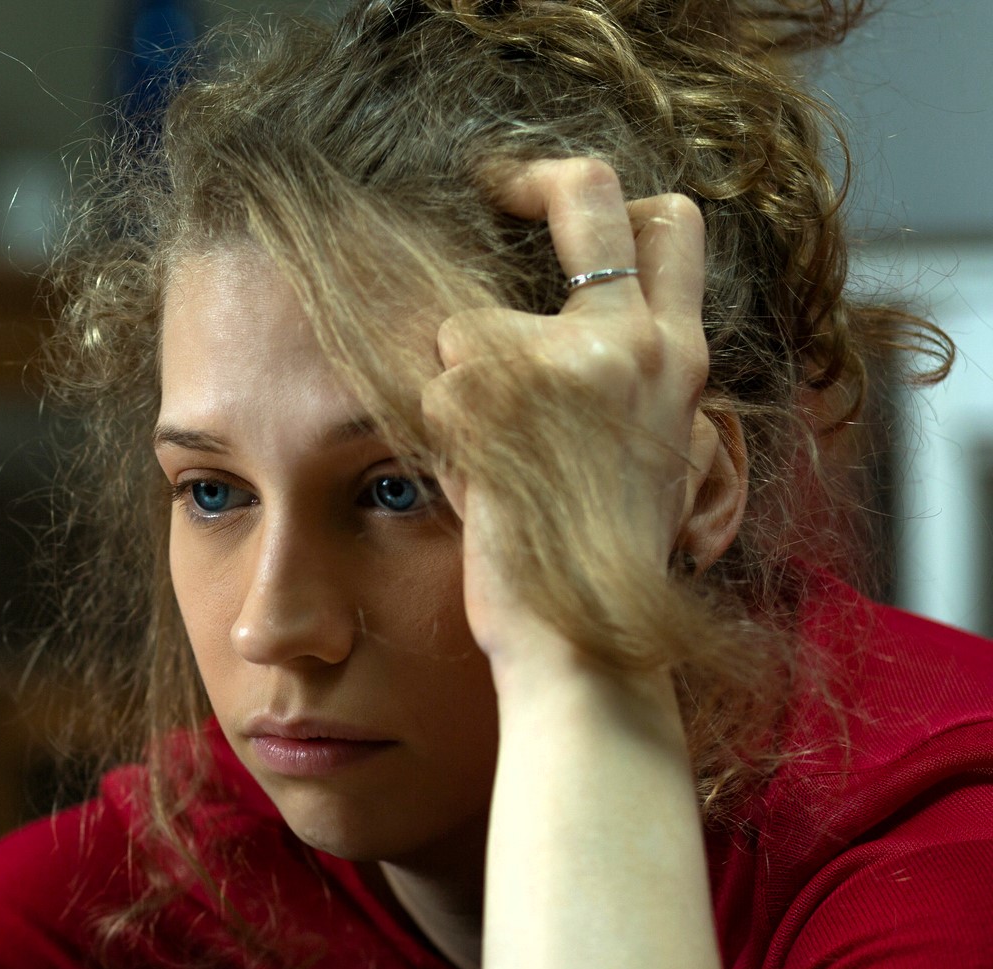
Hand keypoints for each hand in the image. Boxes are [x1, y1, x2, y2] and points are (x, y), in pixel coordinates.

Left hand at [422, 157, 722, 670]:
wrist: (582, 643)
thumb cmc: (590, 566)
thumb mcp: (638, 450)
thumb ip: (612, 374)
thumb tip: (547, 317)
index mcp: (679, 357)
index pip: (670, 223)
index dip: (611, 195)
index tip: (551, 196)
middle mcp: (637, 344)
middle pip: (585, 193)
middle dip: (525, 179)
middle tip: (484, 188)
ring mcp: (572, 362)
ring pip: (470, 322)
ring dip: (456, 390)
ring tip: (487, 464)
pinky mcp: (503, 395)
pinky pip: (433, 386)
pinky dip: (435, 438)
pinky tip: (471, 488)